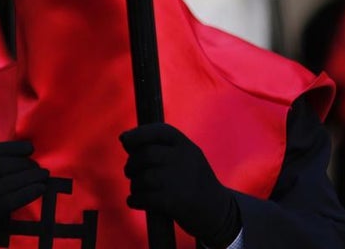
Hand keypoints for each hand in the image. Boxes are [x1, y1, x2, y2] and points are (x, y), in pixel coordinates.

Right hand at [0, 141, 47, 248]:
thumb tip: (15, 156)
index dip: (14, 147)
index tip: (30, 148)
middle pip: (6, 165)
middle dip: (26, 164)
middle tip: (38, 167)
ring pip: (13, 181)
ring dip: (33, 177)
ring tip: (45, 175)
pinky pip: (14, 199)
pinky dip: (30, 192)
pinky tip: (41, 189)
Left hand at [120, 123, 241, 248]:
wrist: (220, 213)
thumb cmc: (194, 183)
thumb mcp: (187, 158)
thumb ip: (161, 148)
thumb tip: (124, 139)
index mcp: (187, 146)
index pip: (159, 131)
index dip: (138, 134)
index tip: (124, 140)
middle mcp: (184, 160)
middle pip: (145, 154)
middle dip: (131, 163)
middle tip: (129, 171)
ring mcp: (180, 181)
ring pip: (143, 177)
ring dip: (134, 185)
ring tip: (137, 189)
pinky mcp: (175, 202)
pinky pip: (144, 197)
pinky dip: (135, 199)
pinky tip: (134, 201)